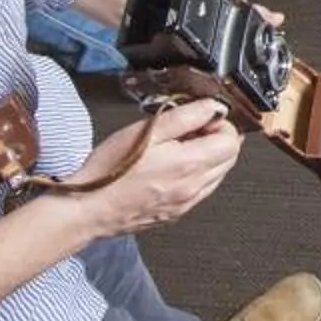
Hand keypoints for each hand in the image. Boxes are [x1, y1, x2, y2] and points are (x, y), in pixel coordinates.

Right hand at [76, 104, 241, 235]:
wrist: (89, 208)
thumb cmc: (111, 170)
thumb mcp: (148, 130)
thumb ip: (186, 116)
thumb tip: (214, 107)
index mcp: (190, 164)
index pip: (231, 141)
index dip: (222, 124)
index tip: (204, 117)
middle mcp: (193, 187)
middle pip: (229, 159)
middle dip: (218, 139)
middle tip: (194, 128)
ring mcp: (186, 203)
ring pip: (218, 175)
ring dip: (209, 157)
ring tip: (180, 146)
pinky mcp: (176, 213)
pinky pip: (202, 190)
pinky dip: (198, 174)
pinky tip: (173, 166)